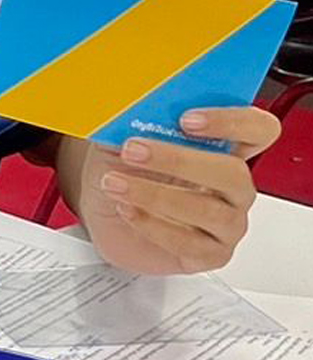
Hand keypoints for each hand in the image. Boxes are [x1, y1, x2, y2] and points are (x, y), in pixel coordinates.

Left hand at [74, 109, 279, 275]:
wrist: (101, 208)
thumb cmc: (121, 168)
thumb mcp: (121, 135)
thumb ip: (136, 119)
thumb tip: (133, 105)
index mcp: (226, 148)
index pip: (257, 129)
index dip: (233, 122)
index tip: (187, 119)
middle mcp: (233, 187)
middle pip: (234, 173)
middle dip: (180, 160)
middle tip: (134, 150)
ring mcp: (226, 223)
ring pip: (211, 212)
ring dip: (155, 195)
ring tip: (115, 183)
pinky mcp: (208, 254)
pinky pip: (189, 243)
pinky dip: (151, 224)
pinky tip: (125, 209)